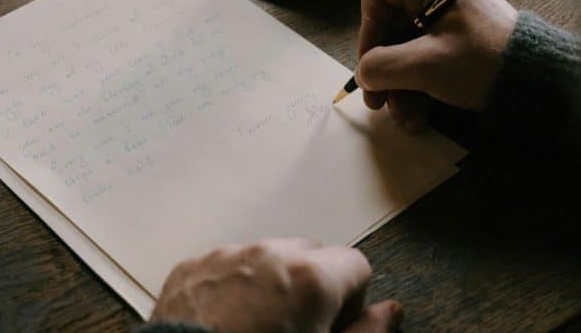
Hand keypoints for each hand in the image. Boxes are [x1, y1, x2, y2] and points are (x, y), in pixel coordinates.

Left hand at [150, 238, 401, 332]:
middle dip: (313, 285)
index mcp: (311, 278)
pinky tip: (227, 323)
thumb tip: (390, 311)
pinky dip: (233, 287)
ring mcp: (225, 258)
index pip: (356, 264)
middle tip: (300, 328)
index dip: (352, 299)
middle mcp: (269, 255)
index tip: (336, 326)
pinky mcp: (190, 269)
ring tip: (259, 327)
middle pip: (311, 255)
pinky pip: (226, 266)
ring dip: (272, 283)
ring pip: (266, 258)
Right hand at [357, 0, 517, 128]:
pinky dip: (416, 90)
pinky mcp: (455, 47)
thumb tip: (364, 74)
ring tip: (405, 119)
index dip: (367, 29)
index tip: (371, 63)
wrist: (537, 83)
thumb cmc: (484, 61)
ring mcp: (446, 23)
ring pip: (403, 52)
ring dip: (398, 89)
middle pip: (387, 28)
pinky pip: (422, 64)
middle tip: (378, 102)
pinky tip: (418, 119)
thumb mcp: (426, 64)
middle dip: (383, 70)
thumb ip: (383, 66)